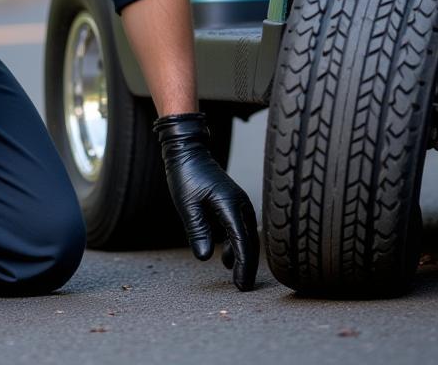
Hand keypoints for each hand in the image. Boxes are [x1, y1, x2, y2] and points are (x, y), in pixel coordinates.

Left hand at [154, 112, 258, 290]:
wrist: (188, 151)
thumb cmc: (186, 174)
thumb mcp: (187, 205)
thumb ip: (197, 230)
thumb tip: (204, 257)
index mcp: (230, 204)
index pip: (243, 243)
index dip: (244, 266)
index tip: (241, 285)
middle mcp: (240, 204)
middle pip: (250, 242)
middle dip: (247, 265)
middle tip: (242, 286)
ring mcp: (239, 203)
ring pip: (247, 236)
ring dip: (241, 255)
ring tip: (232, 274)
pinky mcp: (233, 203)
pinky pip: (240, 228)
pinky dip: (236, 244)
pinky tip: (226, 255)